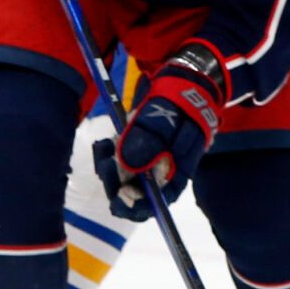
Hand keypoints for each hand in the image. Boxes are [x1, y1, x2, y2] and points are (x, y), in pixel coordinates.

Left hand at [92, 45, 224, 220]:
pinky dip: (108, 155)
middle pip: (131, 195)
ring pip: (120, 180)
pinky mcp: (135, 153)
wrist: (182, 83)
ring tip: (108, 145)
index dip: (136, 205)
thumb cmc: (179, 103)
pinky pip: (117, 163)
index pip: (154, 205)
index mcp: (175, 176)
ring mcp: (146, 164)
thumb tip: (127, 171)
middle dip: (114, 181)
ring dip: (108, 166)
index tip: (123, 193)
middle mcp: (159, 175)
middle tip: (108, 157)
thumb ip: (148, 144)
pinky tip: (107, 142)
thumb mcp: (165, 121)